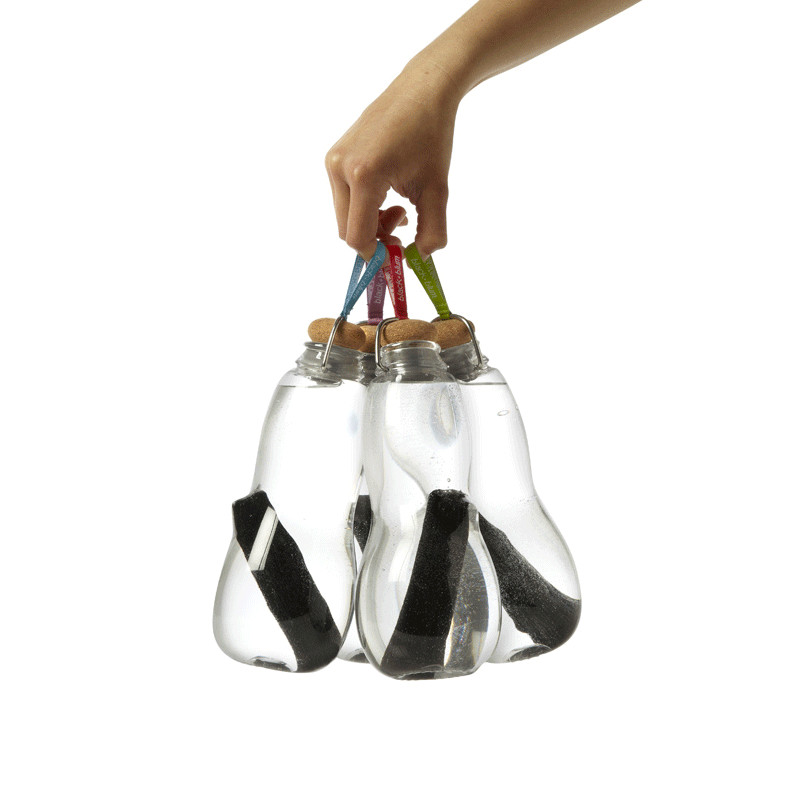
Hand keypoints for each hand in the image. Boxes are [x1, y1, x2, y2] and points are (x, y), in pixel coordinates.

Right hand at [325, 59, 460, 262]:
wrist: (422, 90)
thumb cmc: (432, 136)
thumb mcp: (438, 190)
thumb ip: (432, 232)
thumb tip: (420, 260)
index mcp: (364, 175)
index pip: (358, 237)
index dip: (377, 255)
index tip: (398, 255)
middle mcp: (340, 167)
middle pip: (347, 231)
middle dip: (375, 238)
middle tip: (403, 226)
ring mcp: (333, 160)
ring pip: (345, 217)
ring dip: (370, 223)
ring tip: (399, 207)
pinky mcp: (334, 156)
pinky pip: (343, 198)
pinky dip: (363, 206)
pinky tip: (386, 193)